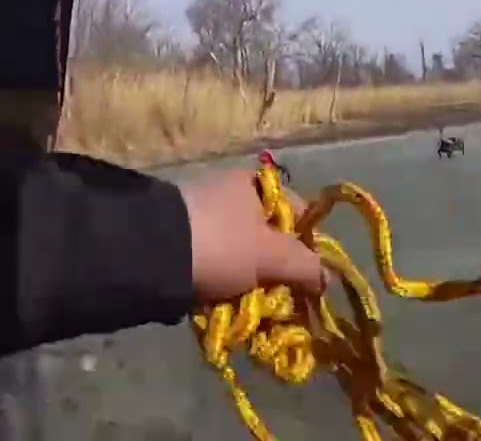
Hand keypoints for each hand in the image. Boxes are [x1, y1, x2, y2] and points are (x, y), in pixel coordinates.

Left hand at [178, 168, 323, 303]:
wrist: (147, 253)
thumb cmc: (221, 244)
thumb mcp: (272, 257)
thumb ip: (306, 266)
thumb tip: (326, 280)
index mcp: (255, 184)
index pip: (299, 211)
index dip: (309, 243)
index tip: (307, 275)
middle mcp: (228, 191)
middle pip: (268, 235)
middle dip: (275, 269)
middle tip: (277, 297)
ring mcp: (200, 214)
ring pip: (239, 252)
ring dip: (246, 279)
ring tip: (246, 304)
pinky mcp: (175, 236)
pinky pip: (211, 261)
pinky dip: (219, 280)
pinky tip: (219, 299)